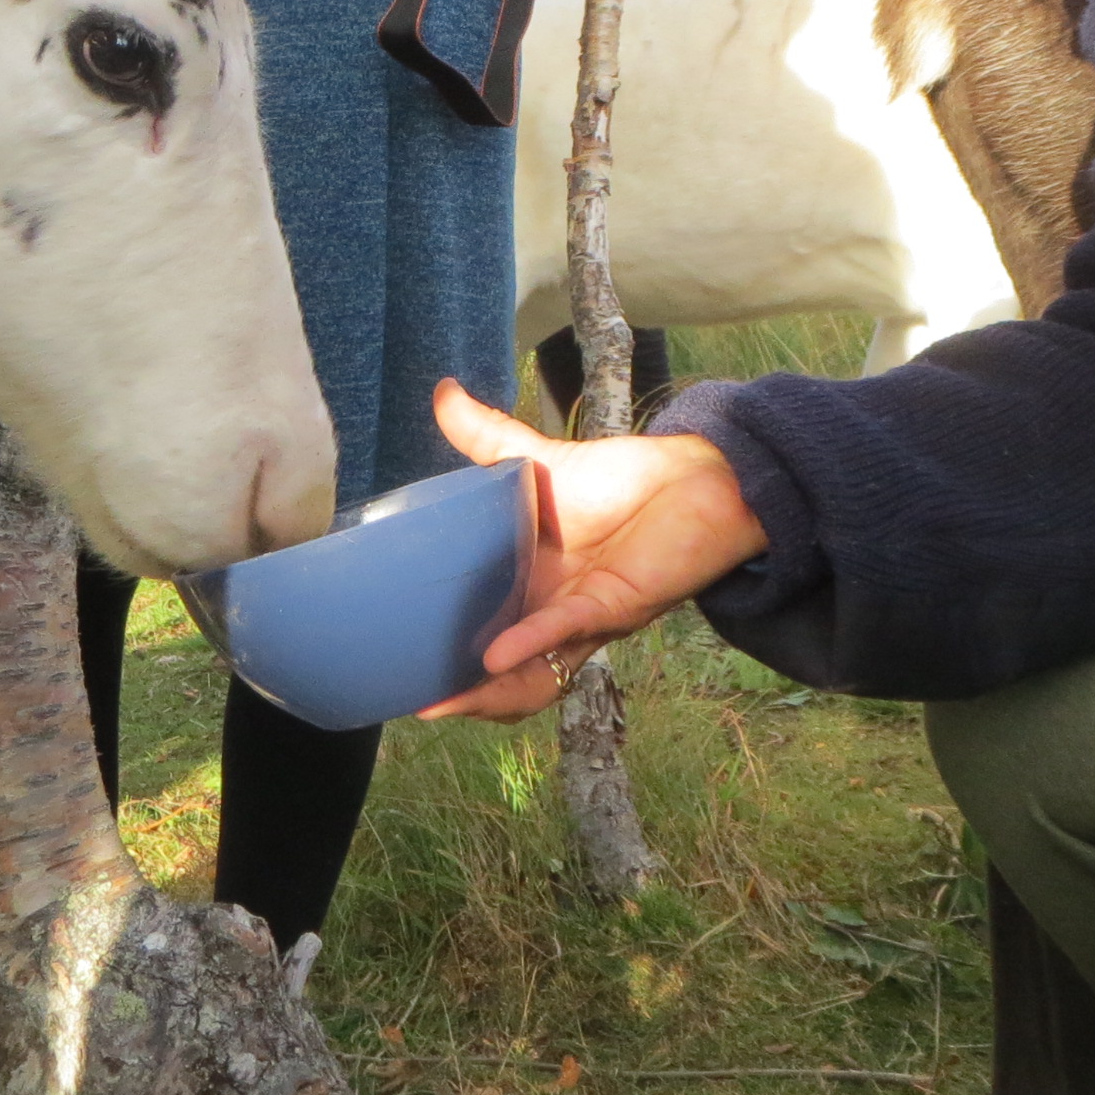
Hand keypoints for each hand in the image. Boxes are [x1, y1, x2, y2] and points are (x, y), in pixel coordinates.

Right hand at [416, 379, 767, 720]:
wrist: (696, 480)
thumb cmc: (625, 481)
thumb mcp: (542, 462)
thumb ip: (488, 438)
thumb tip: (442, 392)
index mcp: (532, 587)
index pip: (484, 637)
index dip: (449, 658)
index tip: (398, 659)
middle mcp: (553, 613)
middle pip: (505, 675)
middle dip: (462, 695)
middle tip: (414, 700)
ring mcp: (582, 617)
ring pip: (533, 676)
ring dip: (489, 695)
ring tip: (442, 701)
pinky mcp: (611, 607)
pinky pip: (561, 632)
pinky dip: (527, 644)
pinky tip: (492, 656)